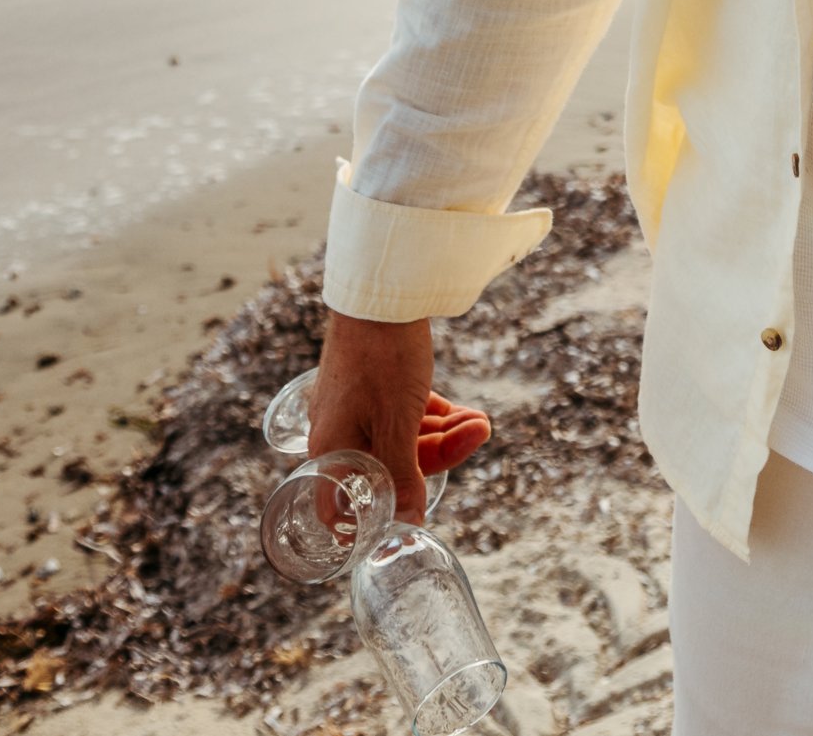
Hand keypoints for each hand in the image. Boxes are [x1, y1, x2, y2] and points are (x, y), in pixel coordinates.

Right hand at [309, 312, 491, 520]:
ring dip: (445, 432)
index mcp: (332, 450)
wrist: (380, 292)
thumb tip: (410, 520)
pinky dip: (432, 414)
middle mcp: (336, 432)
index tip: (419, 508)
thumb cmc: (383, 359)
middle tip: (480, 431)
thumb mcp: (398, 423)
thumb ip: (403, 474)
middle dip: (441, 452)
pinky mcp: (368, 384)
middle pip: (391, 464)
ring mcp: (352, 407)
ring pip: (402, 436)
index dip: (384, 511)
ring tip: (481, 420)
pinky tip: (464, 411)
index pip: (350, 503)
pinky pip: (401, 413)